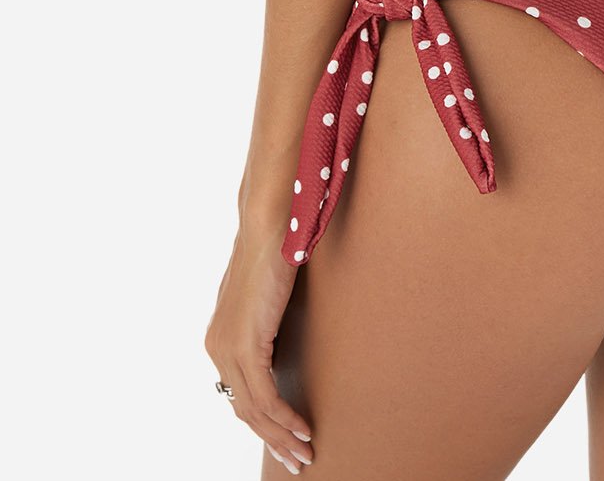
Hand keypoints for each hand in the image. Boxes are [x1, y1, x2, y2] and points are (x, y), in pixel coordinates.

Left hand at [205, 225, 314, 471]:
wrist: (269, 226)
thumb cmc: (273, 253)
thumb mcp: (264, 297)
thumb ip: (264, 320)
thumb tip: (278, 334)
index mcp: (219, 340)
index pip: (239, 395)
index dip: (262, 424)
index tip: (284, 441)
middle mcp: (217, 349)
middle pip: (244, 410)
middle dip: (273, 440)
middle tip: (298, 460)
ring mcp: (228, 348)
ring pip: (254, 409)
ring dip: (281, 436)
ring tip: (305, 452)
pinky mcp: (246, 345)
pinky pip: (264, 396)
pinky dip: (283, 417)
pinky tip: (302, 428)